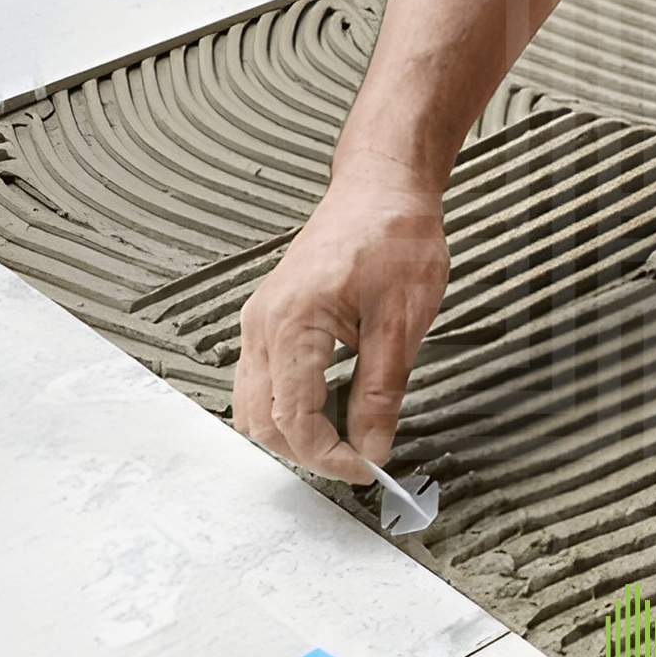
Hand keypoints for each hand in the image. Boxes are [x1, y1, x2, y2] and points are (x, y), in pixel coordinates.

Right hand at [232, 154, 449, 483]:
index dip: (329, 457)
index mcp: (291, 324)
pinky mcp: (271, 317)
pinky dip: (288, 407)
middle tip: (360, 460)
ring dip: (292, 433)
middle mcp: (263, 324)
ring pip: (253, 405)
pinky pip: (262, 379)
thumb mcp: (402, 322)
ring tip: (346, 440)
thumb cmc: (394, 236)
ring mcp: (261, 320)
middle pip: (260, 422)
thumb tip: (372, 448)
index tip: (368, 470)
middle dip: (307, 452)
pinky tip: (329, 409)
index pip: (292, 420)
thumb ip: (381, 393)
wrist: (383, 187)